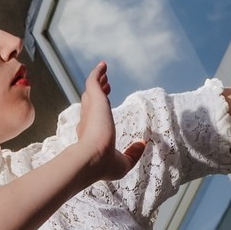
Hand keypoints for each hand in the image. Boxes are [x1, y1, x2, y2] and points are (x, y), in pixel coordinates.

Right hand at [74, 61, 145, 186]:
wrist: (92, 158)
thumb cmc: (104, 165)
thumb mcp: (123, 163)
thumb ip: (133, 154)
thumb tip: (142, 144)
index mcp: (91, 137)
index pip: (94, 121)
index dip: (99, 113)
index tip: (106, 107)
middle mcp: (87, 122)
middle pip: (91, 103)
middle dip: (98, 94)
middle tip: (106, 85)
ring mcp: (90, 110)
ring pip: (91, 91)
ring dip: (98, 82)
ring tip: (104, 73)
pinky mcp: (94, 99)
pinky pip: (94, 80)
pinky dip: (97, 72)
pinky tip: (104, 64)